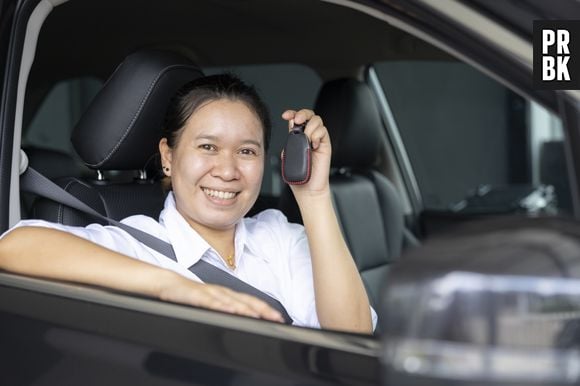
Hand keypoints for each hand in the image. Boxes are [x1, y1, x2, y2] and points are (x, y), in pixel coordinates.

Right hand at [158, 274, 284, 322]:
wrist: (168, 283)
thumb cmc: (190, 295)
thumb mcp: (211, 304)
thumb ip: (226, 310)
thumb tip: (241, 320)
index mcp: (227, 295)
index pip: (251, 302)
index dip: (266, 309)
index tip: (279, 318)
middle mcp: (222, 292)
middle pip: (245, 301)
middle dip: (262, 310)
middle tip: (276, 318)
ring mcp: (209, 293)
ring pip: (230, 301)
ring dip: (245, 308)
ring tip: (258, 316)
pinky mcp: (196, 295)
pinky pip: (210, 301)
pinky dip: (221, 305)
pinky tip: (229, 310)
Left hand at [281, 109, 330, 198]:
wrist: (308, 188)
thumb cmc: (298, 176)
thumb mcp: (288, 157)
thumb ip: (289, 144)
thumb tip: (291, 133)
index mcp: (297, 137)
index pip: (296, 119)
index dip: (292, 113)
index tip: (285, 115)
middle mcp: (309, 136)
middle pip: (308, 115)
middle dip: (302, 114)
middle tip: (297, 120)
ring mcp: (317, 139)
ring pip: (316, 120)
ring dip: (310, 127)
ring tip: (306, 140)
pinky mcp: (325, 144)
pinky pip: (323, 131)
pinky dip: (317, 135)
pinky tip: (313, 145)